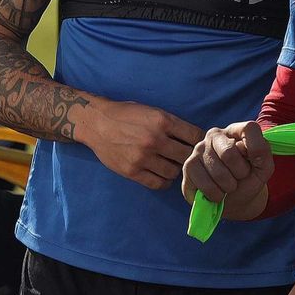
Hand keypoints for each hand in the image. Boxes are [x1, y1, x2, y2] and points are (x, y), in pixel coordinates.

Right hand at [76, 99, 203, 189]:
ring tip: (168, 164)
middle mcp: (154, 139)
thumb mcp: (151, 111)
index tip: (196, 145)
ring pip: (174, 172)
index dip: (199, 141)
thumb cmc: (125, 114)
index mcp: (162, 121)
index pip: (195, 136)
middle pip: (187, 157)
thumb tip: (195, 140)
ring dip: (174, 170)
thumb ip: (171, 124)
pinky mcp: (132, 171)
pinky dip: (163, 181)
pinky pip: (158, 183)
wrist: (95, 122)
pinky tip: (159, 173)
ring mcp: (143, 157)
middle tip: (183, 157)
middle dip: (189, 158)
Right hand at [181, 121, 273, 219]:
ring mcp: (199, 149)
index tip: (256, 161)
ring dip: (229, 187)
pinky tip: (216, 192)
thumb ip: (262, 153)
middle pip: (229, 153)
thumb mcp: (263, 168)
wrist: (232, 200)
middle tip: (239, 177)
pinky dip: (216, 194)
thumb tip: (244, 147)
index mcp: (235, 131)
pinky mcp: (188, 165)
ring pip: (218, 172)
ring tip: (228, 186)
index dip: (256, 147)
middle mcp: (215, 135)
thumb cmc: (248, 179)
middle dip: (240, 173)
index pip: (249, 128)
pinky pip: (205, 184)